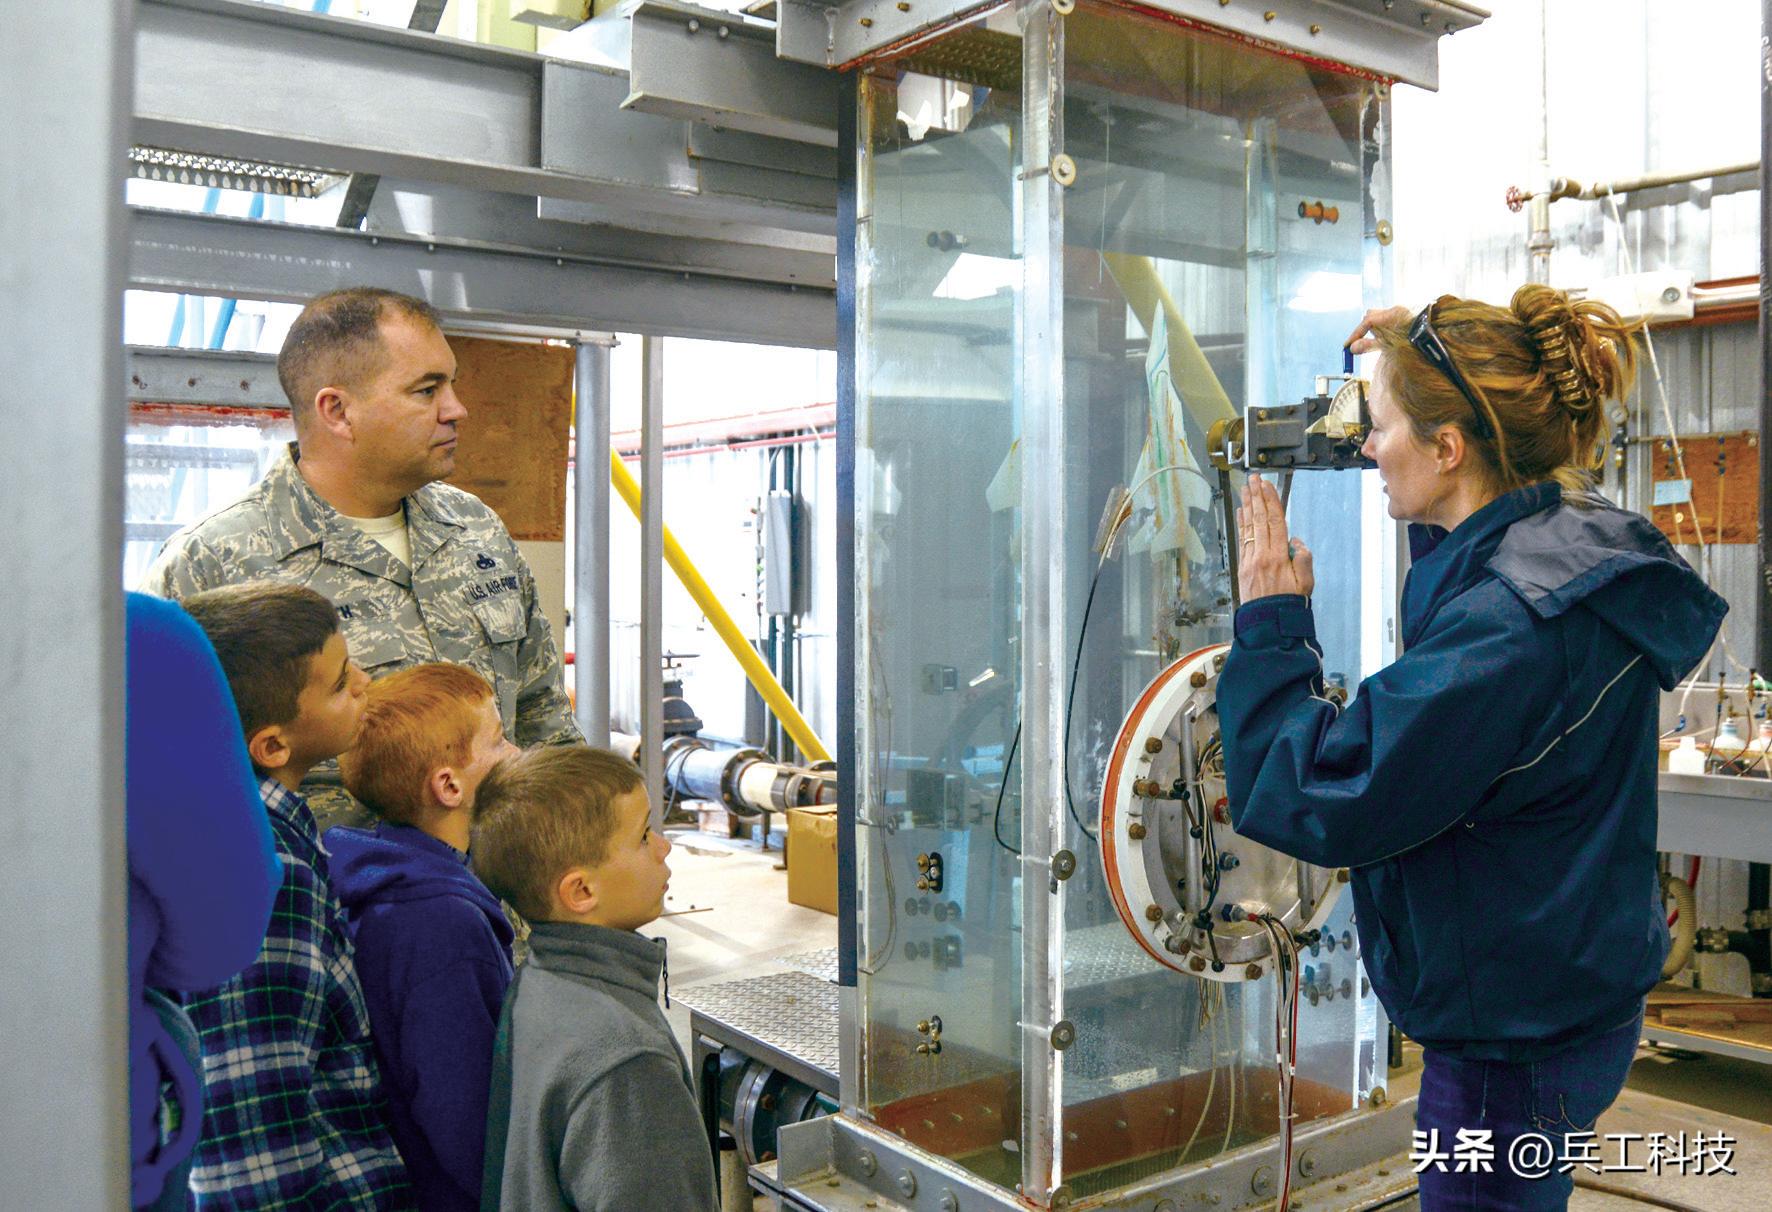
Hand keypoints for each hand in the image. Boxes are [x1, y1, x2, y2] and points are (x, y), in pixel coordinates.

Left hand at [1236, 474, 1313, 601]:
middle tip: (1253, 479)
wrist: (1269, 624)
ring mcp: (1250, 561)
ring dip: (1247, 506)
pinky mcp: (1243, 567)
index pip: (1275, 521)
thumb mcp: (1306, 583)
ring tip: (1245, 490)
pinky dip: (1241, 524)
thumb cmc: (1289, 604)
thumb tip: (1296, 541)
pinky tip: (1241, 513)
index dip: (1271, 501)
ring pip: (1249, 528)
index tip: (1267, 485)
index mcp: (1278, 557)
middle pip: (1259, 519)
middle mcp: (1261, 556)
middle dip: (1256, 497)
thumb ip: (1303, 559)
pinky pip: (1242, 540)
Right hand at [1344, 304, 1412, 354]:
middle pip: (1371, 316)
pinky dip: (1385, 331)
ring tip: (1379, 343)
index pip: (1367, 321)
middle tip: (1363, 343)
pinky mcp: (1407, 318)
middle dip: (1364, 329)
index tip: (1347, 345)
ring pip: (1380, 318)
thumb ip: (1370, 345)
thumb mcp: (1389, 345)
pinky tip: (1390, 341)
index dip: (1356, 334)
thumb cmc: (1414, 341)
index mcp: (1393, 314)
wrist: (1436, 339)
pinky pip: (1389, 322)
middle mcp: (1397, 310)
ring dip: (1375, 330)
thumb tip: (1352, 348)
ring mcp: (1402, 313)